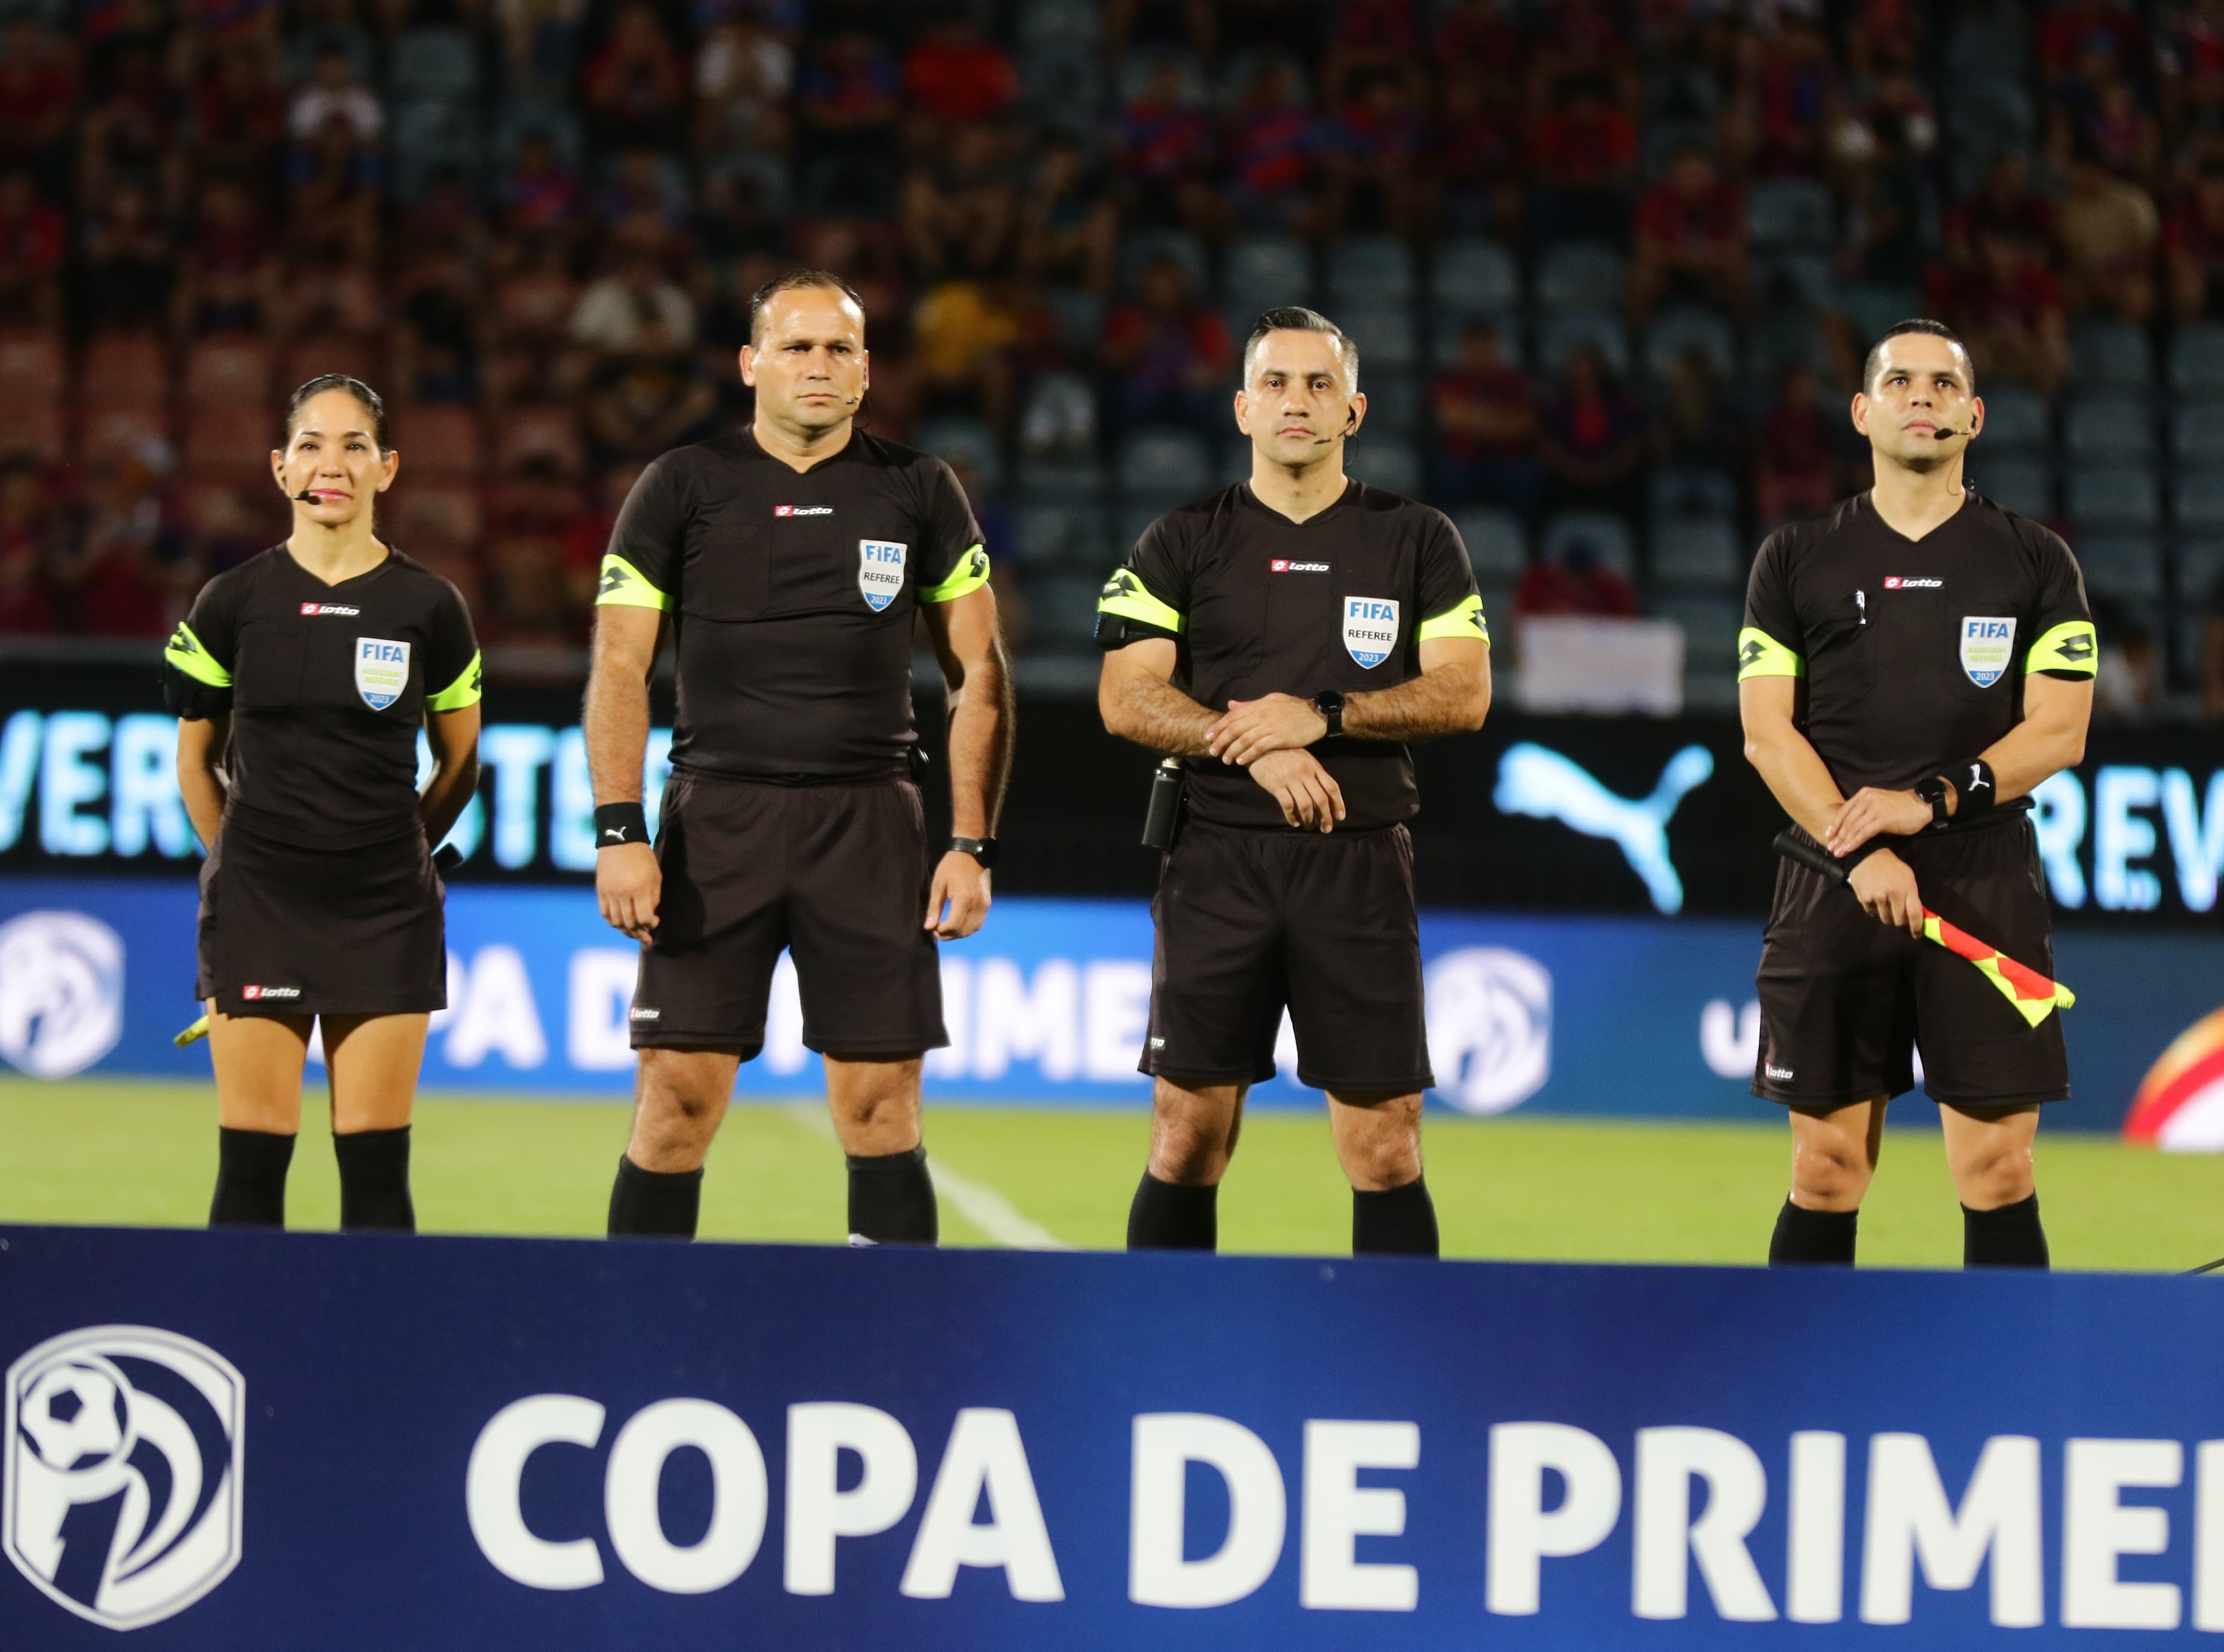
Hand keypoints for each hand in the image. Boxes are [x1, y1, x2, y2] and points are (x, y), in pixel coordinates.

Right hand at [596, 841, 661, 940]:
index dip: (650, 924)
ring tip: (633, 932)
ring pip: (616, 921)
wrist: (620, 841)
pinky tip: (620, 924)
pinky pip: (604, 913)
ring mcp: (610, 892)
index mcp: (640, 888)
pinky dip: (612, 922)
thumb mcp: (655, 876)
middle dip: (639, 932)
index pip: (644, 917)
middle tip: (646, 936)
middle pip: (630, 922)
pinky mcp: (601, 890)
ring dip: (626, 930)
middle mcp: (623, 893)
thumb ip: (654, 898)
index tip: (655, 921)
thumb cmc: (643, 858)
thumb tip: (650, 918)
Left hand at [925, 851, 990, 937]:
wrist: (972, 853)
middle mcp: (977, 904)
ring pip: (972, 929)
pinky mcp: (987, 904)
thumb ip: (934, 907)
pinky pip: (978, 923)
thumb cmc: (952, 866)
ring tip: (946, 928)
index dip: (941, 931)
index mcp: (964, 899)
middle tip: (937, 931)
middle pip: (963, 930)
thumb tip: (928, 927)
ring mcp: (984, 905)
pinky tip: (958, 922)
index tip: (932, 929)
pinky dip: (967, 927)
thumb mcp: (938, 884)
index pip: (953, 925)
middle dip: (949, 935)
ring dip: (959, 933)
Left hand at [1207, 693, 1326, 765]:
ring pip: (1245, 739)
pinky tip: (1241, 762)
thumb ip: (1250, 704)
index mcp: (1258, 705)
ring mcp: (1270, 726)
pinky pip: (1259, 748)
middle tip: (1212, 751)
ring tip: (1225, 760)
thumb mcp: (1271, 700)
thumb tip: (1231, 705)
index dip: (1218, 726)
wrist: (1317, 714)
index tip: (1208, 736)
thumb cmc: (1294, 708)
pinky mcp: (1279, 738)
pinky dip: (1248, 755)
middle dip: (1221, 741)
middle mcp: (1262, 714)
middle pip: (1235, 728)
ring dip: (1232, 751)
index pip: (1232, 716)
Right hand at [1249, 747, 1344, 831]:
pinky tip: (1294, 822)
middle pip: (1321, 799)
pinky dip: (1292, 816)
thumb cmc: (1283, 753)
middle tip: (1326, 829)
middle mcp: (1305, 773)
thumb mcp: (1303, 758)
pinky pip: (1288, 805)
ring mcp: (1290, 779)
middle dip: (1326, 817)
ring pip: (1305, 804)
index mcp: (1314, 766)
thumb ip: (1314, 773)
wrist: (1260, 747)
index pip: (1331, 787)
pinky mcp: (1276, 785)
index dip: (1338, 804)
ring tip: (1309, 826)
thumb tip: (1326, 793)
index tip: (1340, 817)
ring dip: (1309, 819)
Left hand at [1827, 786, 1934, 856]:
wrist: (1921, 806)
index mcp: (1864, 794)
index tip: (1828, 836)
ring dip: (1844, 842)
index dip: (1834, 825)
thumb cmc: (1900, 808)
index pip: (1844, 811)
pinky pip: (1864, 832)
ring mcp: (1875, 808)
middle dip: (1837, 836)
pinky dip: (1855, 842)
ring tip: (1838, 852)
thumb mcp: (1878, 803)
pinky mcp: (1883, 818)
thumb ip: (1864, 811)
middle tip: (1831, 848)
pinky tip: (1849, 849)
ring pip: (1854, 828)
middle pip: (1847, 821)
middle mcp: (1867, 798)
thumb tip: (1849, 826)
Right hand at [1848, 847, 1925, 937]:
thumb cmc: (1892, 866)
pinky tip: (1874, 899)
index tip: (1916, 935)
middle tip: (1898, 917)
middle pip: (1899, 920)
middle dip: (1900, 922)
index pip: (1914, 914)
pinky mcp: (1864, 898)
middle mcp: (1893, 894)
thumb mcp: (1908, 876)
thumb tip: (1914, 915)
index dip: (1916, 928)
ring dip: (1887, 915)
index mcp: (1907, 888)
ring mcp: (1877, 897)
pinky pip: (1872, 912)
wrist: (1868, 856)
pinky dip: (1874, 909)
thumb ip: (1912, 895)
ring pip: (1885, 918)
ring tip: (1885, 905)